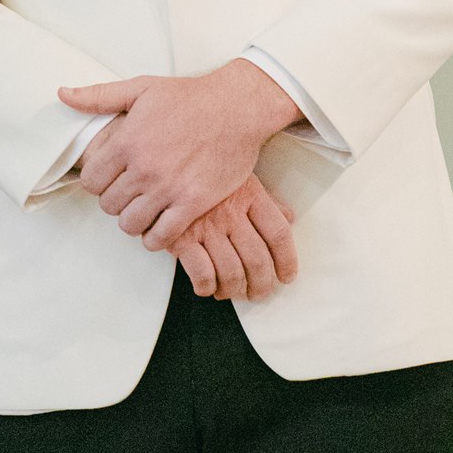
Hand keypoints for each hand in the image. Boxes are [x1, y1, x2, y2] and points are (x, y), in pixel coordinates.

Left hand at [58, 59, 301, 251]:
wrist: (236, 107)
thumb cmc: (189, 96)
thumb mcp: (141, 88)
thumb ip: (98, 96)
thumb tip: (62, 94)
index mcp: (128, 141)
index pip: (90, 180)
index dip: (96, 181)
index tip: (109, 177)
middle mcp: (144, 168)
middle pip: (108, 205)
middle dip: (114, 199)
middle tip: (128, 192)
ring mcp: (169, 188)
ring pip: (130, 224)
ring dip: (133, 219)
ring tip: (142, 208)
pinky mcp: (193, 203)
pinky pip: (161, 237)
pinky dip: (156, 237)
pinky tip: (160, 224)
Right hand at [173, 175, 297, 301]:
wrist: (163, 161)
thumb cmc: (203, 169)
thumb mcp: (238, 175)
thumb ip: (265, 198)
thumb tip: (289, 217)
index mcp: (249, 193)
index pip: (278, 234)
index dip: (287, 261)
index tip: (286, 276)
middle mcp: (230, 211)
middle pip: (257, 260)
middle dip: (261, 285)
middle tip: (258, 292)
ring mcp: (206, 225)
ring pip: (231, 273)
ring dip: (234, 290)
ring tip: (231, 291)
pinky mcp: (180, 238)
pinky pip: (202, 275)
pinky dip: (207, 287)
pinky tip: (207, 285)